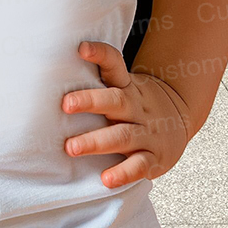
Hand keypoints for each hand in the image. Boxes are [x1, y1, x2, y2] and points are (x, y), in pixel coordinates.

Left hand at [61, 40, 191, 187]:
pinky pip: (139, 166)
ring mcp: (147, 132)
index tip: (82, 48)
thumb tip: (48, 75)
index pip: (114, 64)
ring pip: (122, 135)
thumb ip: (95, 80)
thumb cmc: (135, 103)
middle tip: (65, 104)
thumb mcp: (123, 85)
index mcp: (126, 86)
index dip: (100, 54)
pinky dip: (123, 173)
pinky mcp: (153, 157)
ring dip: (96, 142)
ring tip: (71, 147)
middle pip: (115, 100)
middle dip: (90, 101)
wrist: (180, 117)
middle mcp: (136, 107)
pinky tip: (106, 179)